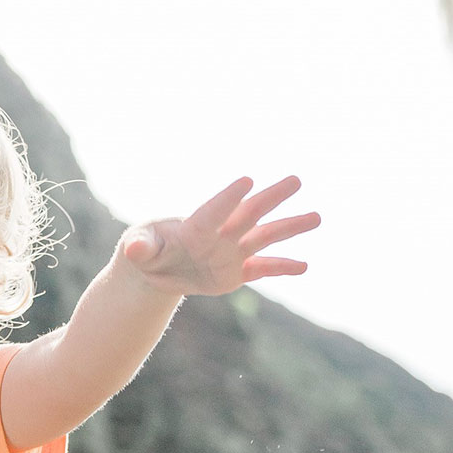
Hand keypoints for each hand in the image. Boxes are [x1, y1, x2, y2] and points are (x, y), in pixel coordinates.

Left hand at [115, 176, 318, 294]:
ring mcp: (232, 251)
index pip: (214, 211)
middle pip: (249, 214)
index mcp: (195, 226)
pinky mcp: (238, 272)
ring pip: (265, 237)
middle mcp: (220, 234)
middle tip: (296, 180)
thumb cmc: (146, 250)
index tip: (248, 180)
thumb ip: (141, 246)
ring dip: (290, 227)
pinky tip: (304, 266)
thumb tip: (135, 248)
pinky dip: (282, 267)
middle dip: (272, 198)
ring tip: (317, 217)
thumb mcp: (139, 248)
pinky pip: (264, 269)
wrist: (158, 269)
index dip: (228, 198)